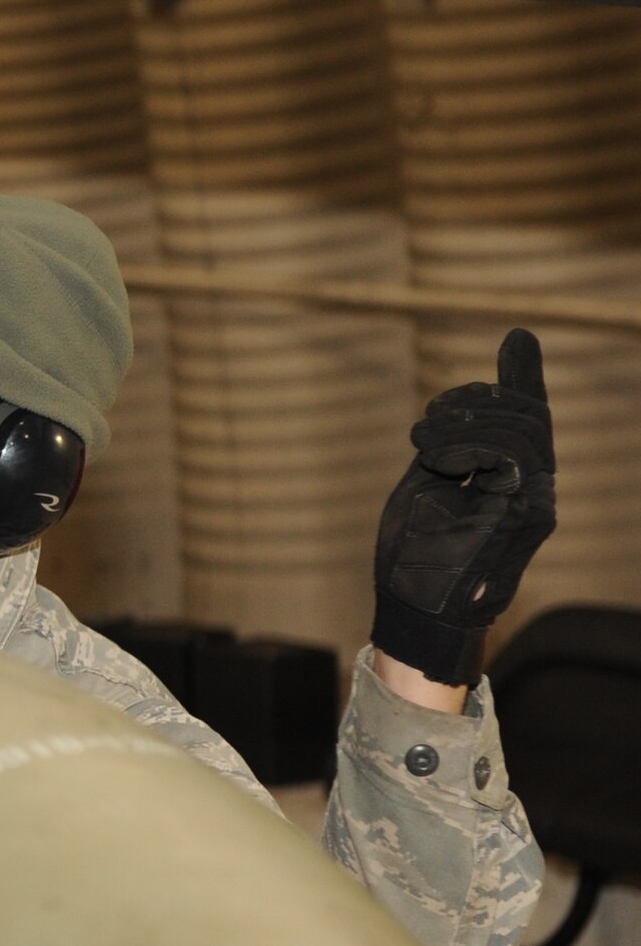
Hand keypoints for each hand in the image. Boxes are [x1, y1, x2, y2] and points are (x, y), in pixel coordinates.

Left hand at [371, 328, 556, 686]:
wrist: (411, 607)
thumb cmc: (413, 554)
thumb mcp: (425, 481)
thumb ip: (449, 440)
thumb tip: (456, 405)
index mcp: (508, 477)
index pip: (527, 417)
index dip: (522, 376)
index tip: (517, 339)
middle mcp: (531, 486)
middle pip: (527, 415)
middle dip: (476, 400)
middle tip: (428, 419)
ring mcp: (534, 502)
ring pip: (523, 430)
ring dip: (467, 420)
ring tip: (423, 441)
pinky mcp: (527, 516)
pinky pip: (514, 457)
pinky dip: (470, 444)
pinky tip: (436, 457)